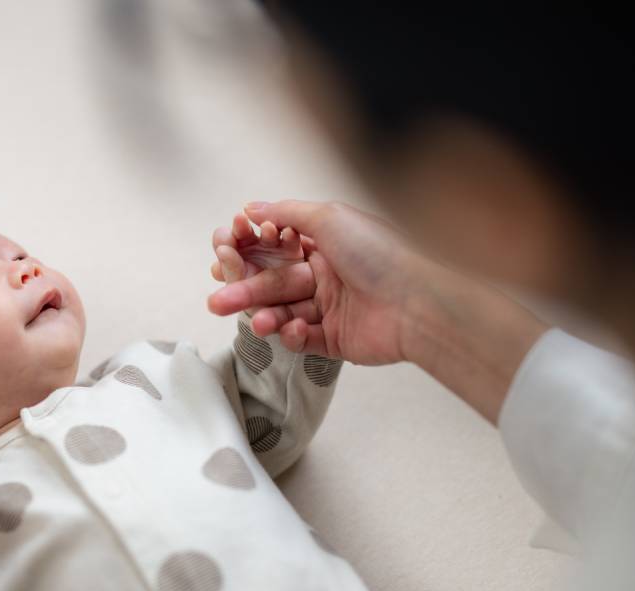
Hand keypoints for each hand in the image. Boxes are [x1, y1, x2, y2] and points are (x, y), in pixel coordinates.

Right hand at [207, 200, 427, 365]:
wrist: (417, 304)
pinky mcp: (336, 339)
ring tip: (258, 322)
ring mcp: (330, 308)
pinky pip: (302, 339)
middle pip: (272, 284)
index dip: (247, 254)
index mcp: (324, 244)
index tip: (223, 256)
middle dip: (244, 291)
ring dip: (265, 317)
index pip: (274, 249)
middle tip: (218, 300)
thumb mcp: (330, 217)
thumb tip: (253, 207)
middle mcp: (326, 274)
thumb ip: (287, 212)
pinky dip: (292, 336)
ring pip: (282, 313)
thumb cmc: (381, 255)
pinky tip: (295, 329)